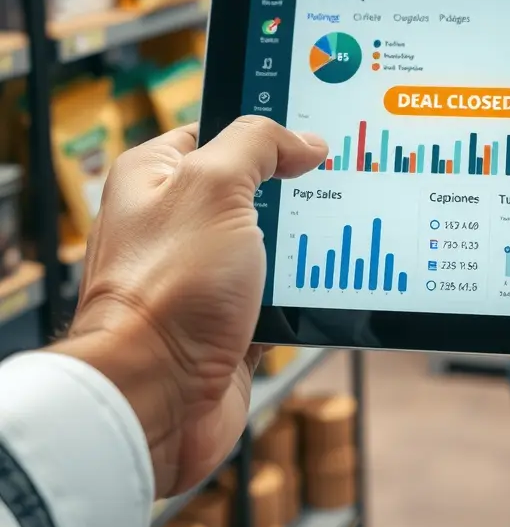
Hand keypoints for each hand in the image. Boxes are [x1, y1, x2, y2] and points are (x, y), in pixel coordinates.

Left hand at [54, 117, 326, 497]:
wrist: (154, 399)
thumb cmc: (165, 292)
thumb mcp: (215, 187)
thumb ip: (259, 146)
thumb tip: (302, 141)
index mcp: (155, 176)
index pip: (218, 131)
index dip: (264, 129)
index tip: (311, 127)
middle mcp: (173, 222)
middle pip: (251, 189)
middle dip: (293, 190)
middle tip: (335, 181)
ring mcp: (200, 275)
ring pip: (269, 245)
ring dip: (302, 248)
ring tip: (337, 234)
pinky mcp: (226, 322)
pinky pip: (277, 296)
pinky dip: (301, 295)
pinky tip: (326, 286)